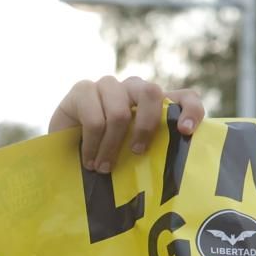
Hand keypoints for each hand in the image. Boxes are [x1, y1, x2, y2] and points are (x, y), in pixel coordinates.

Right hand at [49, 76, 205, 172]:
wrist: (65, 159)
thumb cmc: (107, 161)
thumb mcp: (136, 158)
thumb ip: (155, 152)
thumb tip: (180, 169)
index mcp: (155, 104)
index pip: (184, 96)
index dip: (191, 109)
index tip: (186, 132)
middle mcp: (133, 89)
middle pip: (151, 93)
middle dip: (146, 127)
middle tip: (136, 153)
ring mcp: (108, 86)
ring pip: (120, 112)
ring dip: (111, 147)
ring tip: (104, 168)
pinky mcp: (82, 90)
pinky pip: (94, 119)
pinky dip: (92, 146)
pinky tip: (89, 161)